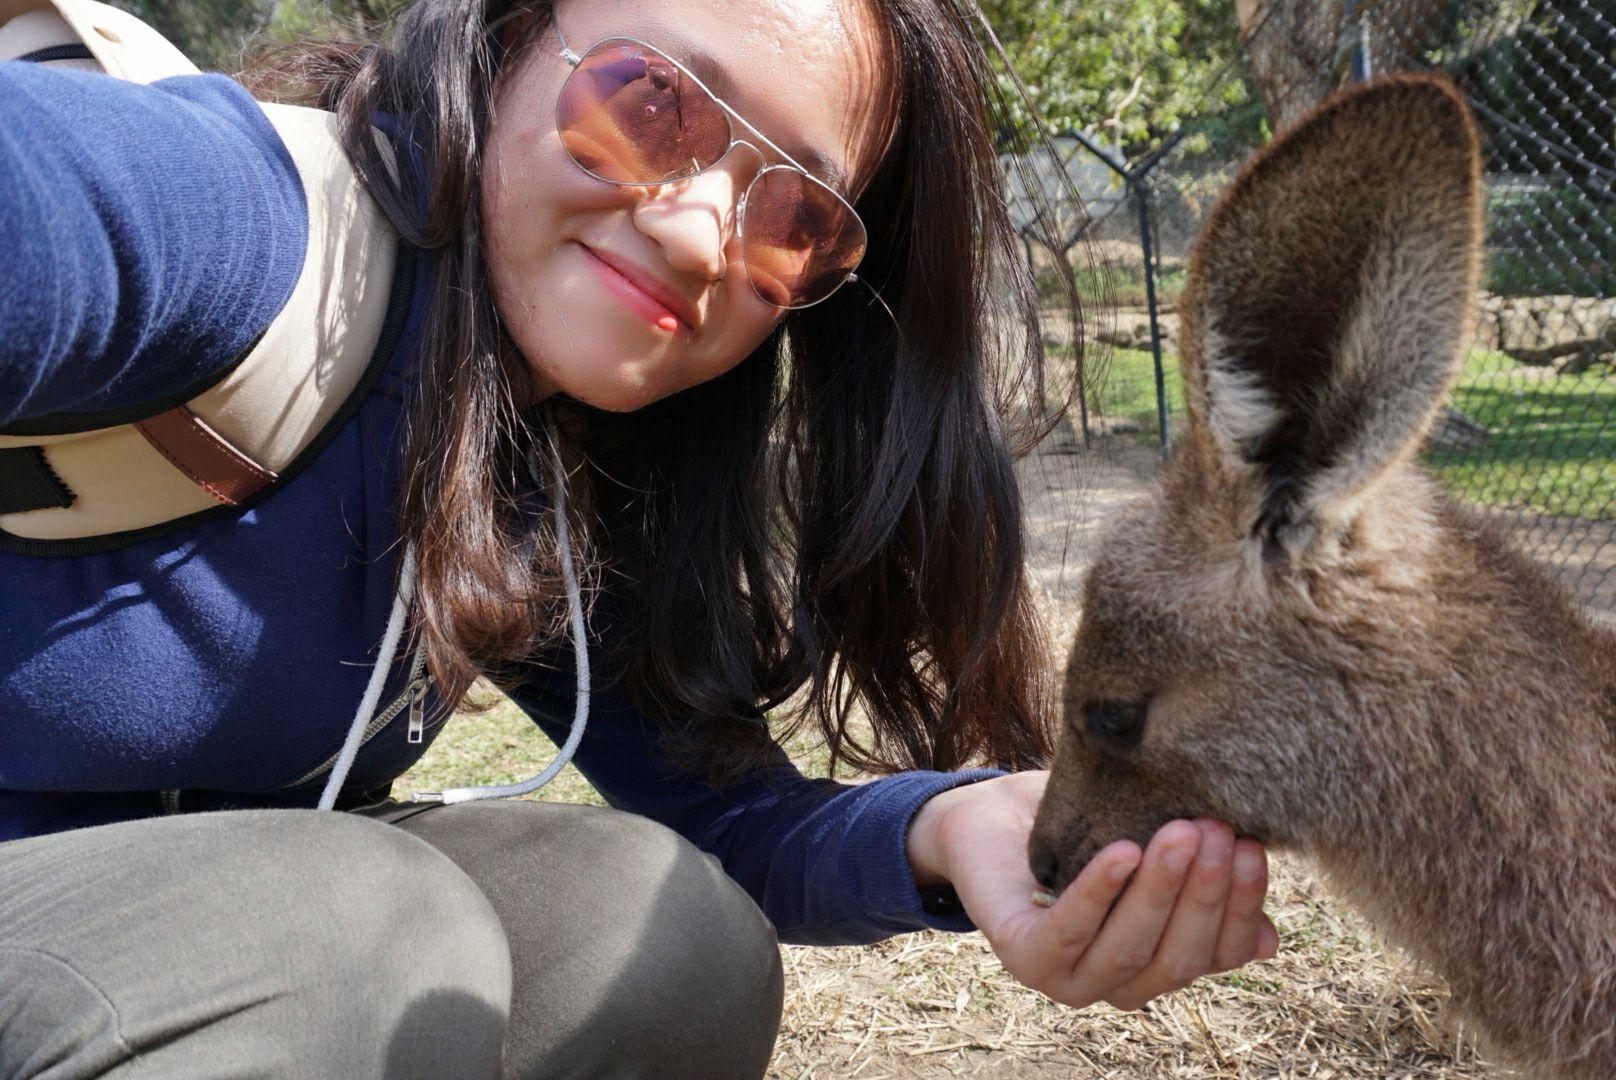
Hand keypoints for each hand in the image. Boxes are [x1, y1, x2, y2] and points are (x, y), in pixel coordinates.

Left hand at [907, 771, 1277, 1010]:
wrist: (992, 818)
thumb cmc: (1083, 830)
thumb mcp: (1151, 846)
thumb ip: (1201, 884)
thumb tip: (1268, 942)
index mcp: (1160, 961)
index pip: (1219, 953)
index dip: (1241, 907)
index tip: (1252, 849)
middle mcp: (1119, 982)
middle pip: (1178, 957)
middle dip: (1203, 892)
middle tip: (1215, 830)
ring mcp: (1069, 979)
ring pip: (1129, 950)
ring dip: (1159, 891)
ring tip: (1179, 833)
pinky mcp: (1024, 958)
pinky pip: (1068, 932)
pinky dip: (1098, 893)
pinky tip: (1121, 852)